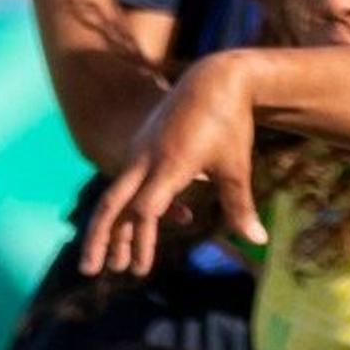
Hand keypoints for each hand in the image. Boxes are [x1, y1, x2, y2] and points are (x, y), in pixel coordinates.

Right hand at [82, 54, 265, 275]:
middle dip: (100, 239)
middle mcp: (147, 160)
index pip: (147, 207)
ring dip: (112, 231)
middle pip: (113, 204)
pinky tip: (155, 225)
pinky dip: (132, 210)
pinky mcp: (141, 149)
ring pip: (117, 197)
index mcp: (171, 164)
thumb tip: (259, 242)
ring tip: (111, 264)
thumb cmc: (229, 122)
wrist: (214, 78)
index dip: (142, 237)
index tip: (140, 267)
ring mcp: (140, 153)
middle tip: (90, 272)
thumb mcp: (236, 166)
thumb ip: (240, 206)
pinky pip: (130, 185)